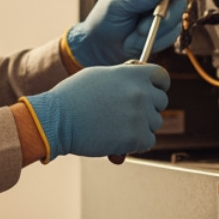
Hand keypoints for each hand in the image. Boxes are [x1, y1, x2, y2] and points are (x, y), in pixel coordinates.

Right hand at [24, 64, 169, 159]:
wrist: (57, 120)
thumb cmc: (73, 97)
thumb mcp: (99, 75)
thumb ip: (123, 76)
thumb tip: (138, 78)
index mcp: (132, 74)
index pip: (162, 77)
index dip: (158, 85)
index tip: (153, 91)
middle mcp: (140, 92)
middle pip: (161, 101)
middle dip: (148, 107)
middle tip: (128, 113)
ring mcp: (140, 115)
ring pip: (155, 123)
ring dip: (141, 126)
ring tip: (117, 126)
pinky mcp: (137, 137)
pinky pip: (148, 141)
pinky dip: (136, 144)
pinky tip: (118, 139)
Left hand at [66, 0, 185, 66]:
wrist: (102, 47)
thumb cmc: (104, 20)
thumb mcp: (117, 6)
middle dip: (168, 10)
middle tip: (153, 22)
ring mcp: (161, 10)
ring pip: (177, 15)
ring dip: (160, 27)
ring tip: (137, 33)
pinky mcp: (165, 28)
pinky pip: (173, 32)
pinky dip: (159, 39)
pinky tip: (141, 40)